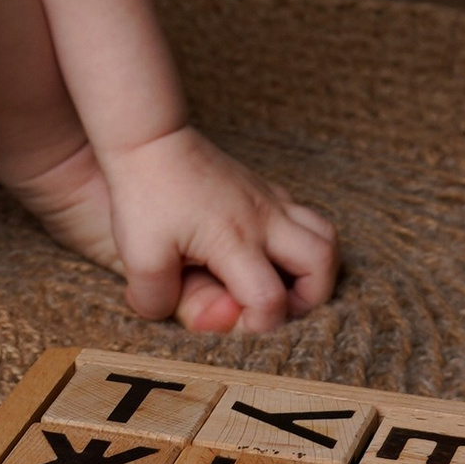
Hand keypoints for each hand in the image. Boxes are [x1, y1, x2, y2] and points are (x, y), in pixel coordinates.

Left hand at [101, 124, 338, 334]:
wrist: (149, 136)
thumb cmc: (144, 193)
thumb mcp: (139, 255)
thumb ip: (159, 299)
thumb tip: (189, 319)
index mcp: (234, 240)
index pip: (271, 299)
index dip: (259, 327)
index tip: (234, 324)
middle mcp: (263, 219)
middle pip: (323, 263)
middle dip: (311, 298)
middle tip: (277, 307)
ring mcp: (269, 200)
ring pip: (325, 235)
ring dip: (314, 268)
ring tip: (281, 283)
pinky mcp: (264, 189)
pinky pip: (302, 217)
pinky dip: (297, 242)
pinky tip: (262, 252)